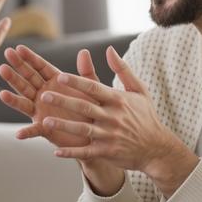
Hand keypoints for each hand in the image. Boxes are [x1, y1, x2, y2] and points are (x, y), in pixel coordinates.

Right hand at [0, 45, 98, 148]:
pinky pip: (34, 130)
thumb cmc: (92, 107)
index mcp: (55, 82)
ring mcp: (41, 111)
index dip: (30, 58)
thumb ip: (86, 71)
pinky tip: (18, 134)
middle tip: (5, 57)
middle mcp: (44, 94)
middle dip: (17, 69)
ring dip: (13, 98)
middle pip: (28, 80)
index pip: (40, 67)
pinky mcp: (45, 129)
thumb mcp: (91, 88)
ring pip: (24, 102)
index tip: (18, 48)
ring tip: (1, 94)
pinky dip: (26, 133)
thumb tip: (84, 51)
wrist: (95, 132)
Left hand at [41, 47, 198, 194]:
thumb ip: (123, 69)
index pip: (94, 88)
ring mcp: (109, 135)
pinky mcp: (108, 151)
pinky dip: (72, 152)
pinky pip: (87, 152)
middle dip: (64, 101)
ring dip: (63, 126)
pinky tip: (56, 151)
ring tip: (45, 121)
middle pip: (85, 107)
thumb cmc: (145, 116)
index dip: (76, 82)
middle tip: (44, 95)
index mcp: (118, 100)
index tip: (59, 76)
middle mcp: (112, 117)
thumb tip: (110, 49)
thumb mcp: (139, 90)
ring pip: (83, 129)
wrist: (157, 148)